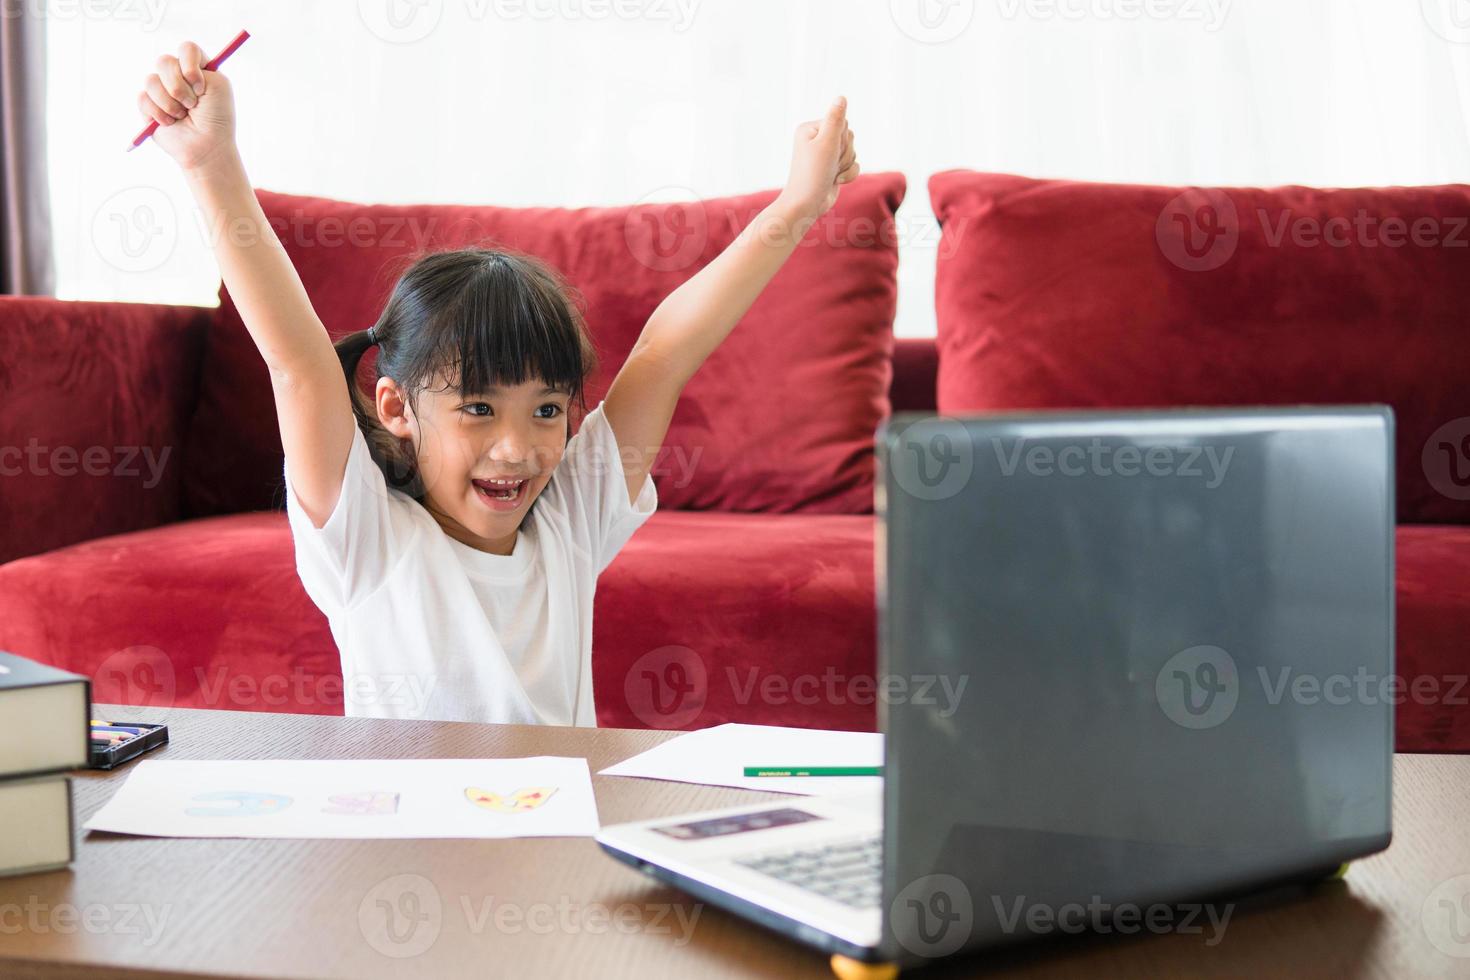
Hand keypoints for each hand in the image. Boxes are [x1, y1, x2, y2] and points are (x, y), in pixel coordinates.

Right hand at [136, 42, 236, 171]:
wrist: (206, 146)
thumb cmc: (217, 118)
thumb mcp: (219, 86)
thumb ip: (199, 65)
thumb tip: (179, 64)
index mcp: (197, 68)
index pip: (186, 49)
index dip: (190, 64)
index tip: (200, 86)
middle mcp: (177, 76)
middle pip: (164, 61)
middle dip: (178, 87)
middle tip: (192, 104)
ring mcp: (161, 89)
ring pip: (151, 80)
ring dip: (170, 103)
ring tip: (183, 115)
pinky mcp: (148, 105)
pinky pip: (143, 98)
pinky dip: (160, 113)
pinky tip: (171, 123)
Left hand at [777, 96, 859, 221]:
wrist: (807, 205)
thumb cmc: (813, 174)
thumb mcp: (826, 143)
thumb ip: (836, 119)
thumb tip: (841, 97)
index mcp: (811, 128)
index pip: (842, 122)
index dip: (841, 138)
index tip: (827, 151)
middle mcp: (817, 139)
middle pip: (849, 136)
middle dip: (844, 153)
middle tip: (829, 165)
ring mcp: (825, 154)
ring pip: (853, 151)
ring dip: (846, 165)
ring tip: (831, 174)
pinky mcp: (833, 167)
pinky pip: (854, 165)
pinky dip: (848, 174)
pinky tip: (836, 181)